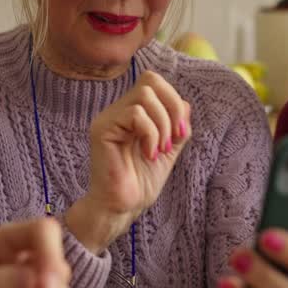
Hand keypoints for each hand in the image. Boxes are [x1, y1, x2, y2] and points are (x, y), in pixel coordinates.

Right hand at [66, 71, 190, 252]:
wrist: (122, 207)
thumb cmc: (141, 182)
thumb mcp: (168, 149)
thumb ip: (176, 126)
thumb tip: (185, 104)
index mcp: (132, 112)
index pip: (155, 83)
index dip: (175, 101)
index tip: (180, 134)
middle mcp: (118, 110)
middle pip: (150, 80)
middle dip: (172, 107)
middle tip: (173, 138)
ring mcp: (108, 118)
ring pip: (145, 96)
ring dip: (162, 124)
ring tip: (159, 150)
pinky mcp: (102, 129)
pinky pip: (135, 114)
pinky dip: (151, 134)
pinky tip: (149, 154)